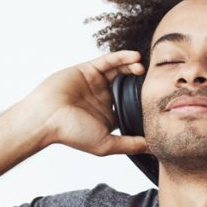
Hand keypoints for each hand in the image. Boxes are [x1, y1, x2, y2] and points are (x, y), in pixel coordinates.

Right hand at [23, 50, 149, 156]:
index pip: (132, 106)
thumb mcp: (106, 144)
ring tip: (143, 68)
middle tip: (155, 80)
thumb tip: (154, 148)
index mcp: (108, 116)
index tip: (161, 100)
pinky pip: (109, 61)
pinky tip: (135, 58)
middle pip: (128, 85)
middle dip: (142, 82)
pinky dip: (122, 57)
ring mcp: (96, 83)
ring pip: (120, 71)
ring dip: (133, 67)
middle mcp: (103, 98)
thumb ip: (130, 144)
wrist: (46, 118)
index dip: (145, 102)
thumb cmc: (71, 133)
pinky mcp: (88, 69)